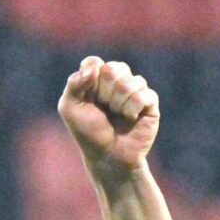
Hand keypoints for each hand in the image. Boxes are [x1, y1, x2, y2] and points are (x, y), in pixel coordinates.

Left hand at [57, 56, 159, 185]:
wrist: (109, 157)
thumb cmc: (89, 134)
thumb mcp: (70, 108)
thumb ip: (74, 83)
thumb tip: (96, 66)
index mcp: (96, 80)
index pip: (94, 62)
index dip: (90, 80)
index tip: (88, 99)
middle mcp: (116, 81)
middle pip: (112, 69)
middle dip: (104, 93)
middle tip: (104, 109)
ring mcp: (134, 90)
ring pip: (129, 81)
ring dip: (118, 103)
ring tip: (117, 117)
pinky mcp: (149, 102)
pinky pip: (143, 94)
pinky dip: (132, 108)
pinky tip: (131, 119)